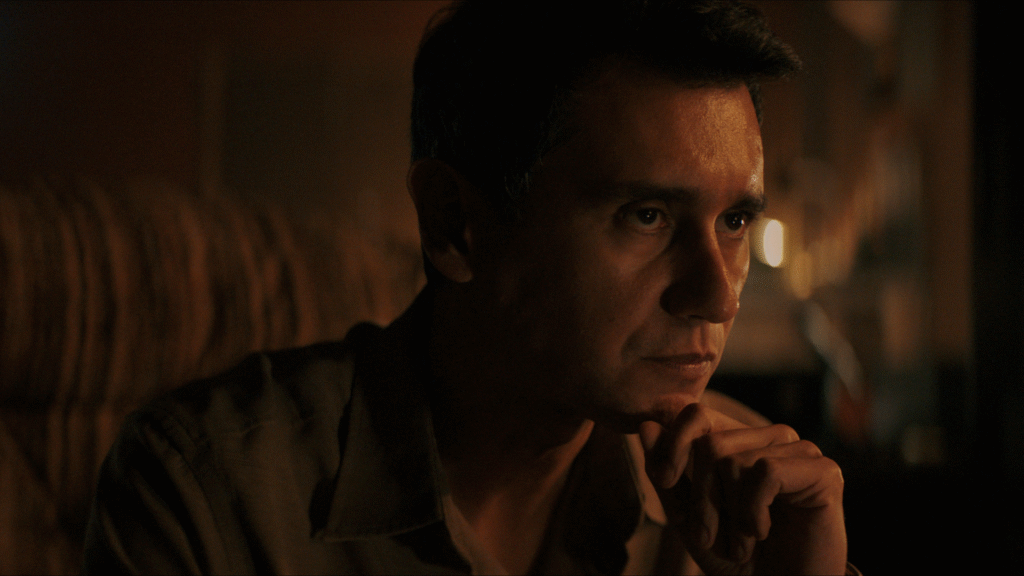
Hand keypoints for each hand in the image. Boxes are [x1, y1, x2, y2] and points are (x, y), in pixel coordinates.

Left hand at [639, 403, 846, 574]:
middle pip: (711, 443)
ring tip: (742, 542)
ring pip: (734, 460)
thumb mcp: (688, 516)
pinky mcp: (823, 470)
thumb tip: (647, 425)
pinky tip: (762, 532)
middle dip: (700, 498)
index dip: (673, 444)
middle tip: (710, 536)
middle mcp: (770, 437)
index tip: (664, 479)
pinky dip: (753, 512)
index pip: (696, 414)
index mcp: (740, 440)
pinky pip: (766, 472)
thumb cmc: (736, 557)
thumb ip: (666, 473)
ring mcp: (798, 450)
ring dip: (728, 515)